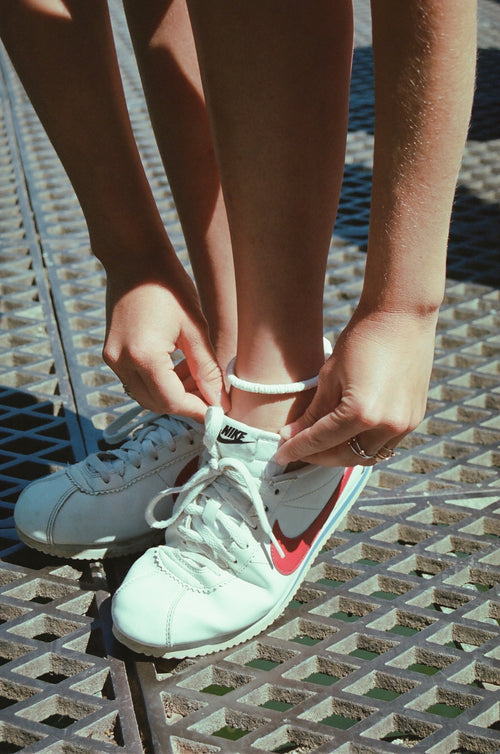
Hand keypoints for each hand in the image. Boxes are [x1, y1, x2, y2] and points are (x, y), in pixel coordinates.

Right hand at [102, 257, 227, 421]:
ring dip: (173, 394)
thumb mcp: (195, 328)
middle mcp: (122, 362)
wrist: (135, 257)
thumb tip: (219, 400)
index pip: (172, 400)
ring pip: (146, 395)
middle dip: (186, 404)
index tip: (219, 412)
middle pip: (157, 403)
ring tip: (198, 378)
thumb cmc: (169, 286)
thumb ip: (206, 369)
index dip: (198, 410)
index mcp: (144, 355)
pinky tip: (180, 368)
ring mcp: (112, 359)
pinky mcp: (111, 353)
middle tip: (212, 395)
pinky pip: (137, 381)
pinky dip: (159, 382)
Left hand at [275, 308, 437, 465]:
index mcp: (361, 413)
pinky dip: (363, 443)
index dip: (297, 448)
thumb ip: (313, 412)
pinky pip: (384, 444)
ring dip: (341, 453)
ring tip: (320, 444)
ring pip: (366, 455)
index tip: (280, 454)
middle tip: (297, 448)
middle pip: (345, 456)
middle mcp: (386, 426)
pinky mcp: (414, 419)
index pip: (321, 441)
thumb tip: (291, 436)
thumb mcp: (330, 376)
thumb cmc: (362, 338)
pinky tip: (345, 434)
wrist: (402, 316)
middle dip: (319, 456)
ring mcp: (405, 425)